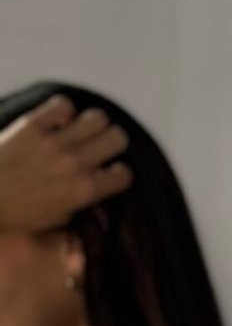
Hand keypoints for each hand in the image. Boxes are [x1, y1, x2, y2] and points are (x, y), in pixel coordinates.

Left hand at [0, 95, 131, 231]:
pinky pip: (63, 105)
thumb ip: (81, 206)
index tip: (108, 172)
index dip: (118, 173)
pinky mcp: (32, 126)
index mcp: (83, 191)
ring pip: (97, 118)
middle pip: (117, 138)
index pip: (123, 174)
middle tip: (99, 147)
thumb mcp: (57, 220)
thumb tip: (95, 199)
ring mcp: (53, 143)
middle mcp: (74, 164)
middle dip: (112, 143)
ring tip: (80, 131)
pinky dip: (64, 110)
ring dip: (92, 124)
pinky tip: (57, 121)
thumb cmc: (15, 215)